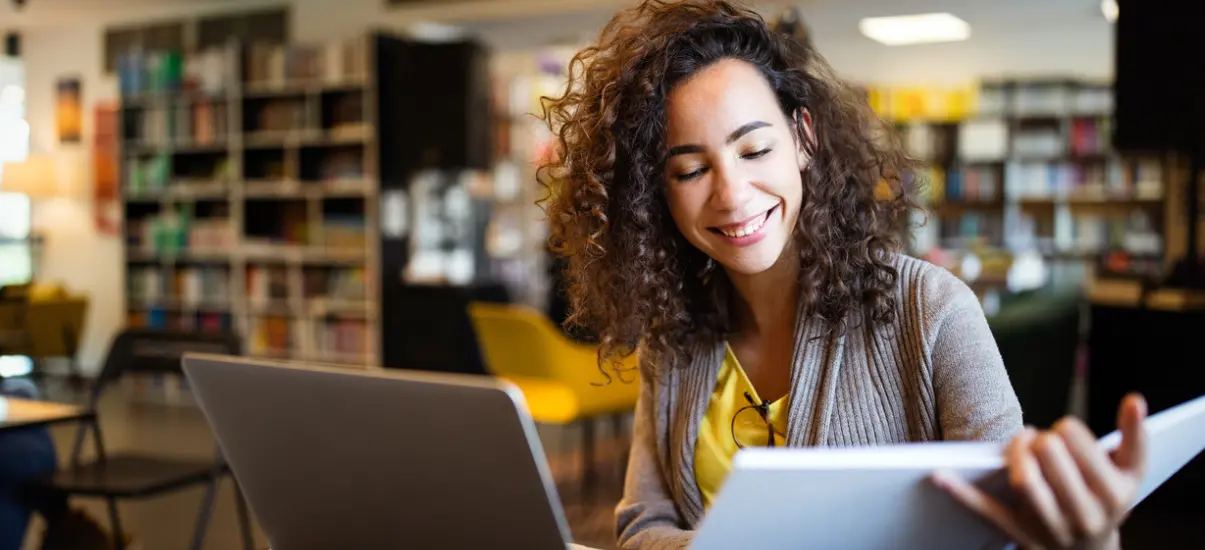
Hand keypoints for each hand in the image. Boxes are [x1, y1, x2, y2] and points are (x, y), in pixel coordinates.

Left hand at [932, 394, 1147, 549]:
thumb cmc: (1106, 499)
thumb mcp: (1130, 472)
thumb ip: (1135, 435)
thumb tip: (1134, 399)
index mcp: (1113, 493)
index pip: (1079, 445)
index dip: (1066, 430)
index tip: (1063, 431)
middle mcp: (1084, 514)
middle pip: (1050, 459)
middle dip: (1042, 441)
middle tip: (1041, 440)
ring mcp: (1050, 527)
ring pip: (1025, 482)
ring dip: (1015, 454)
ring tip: (1020, 443)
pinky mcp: (1020, 535)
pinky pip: (987, 511)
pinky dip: (961, 494)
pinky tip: (939, 475)